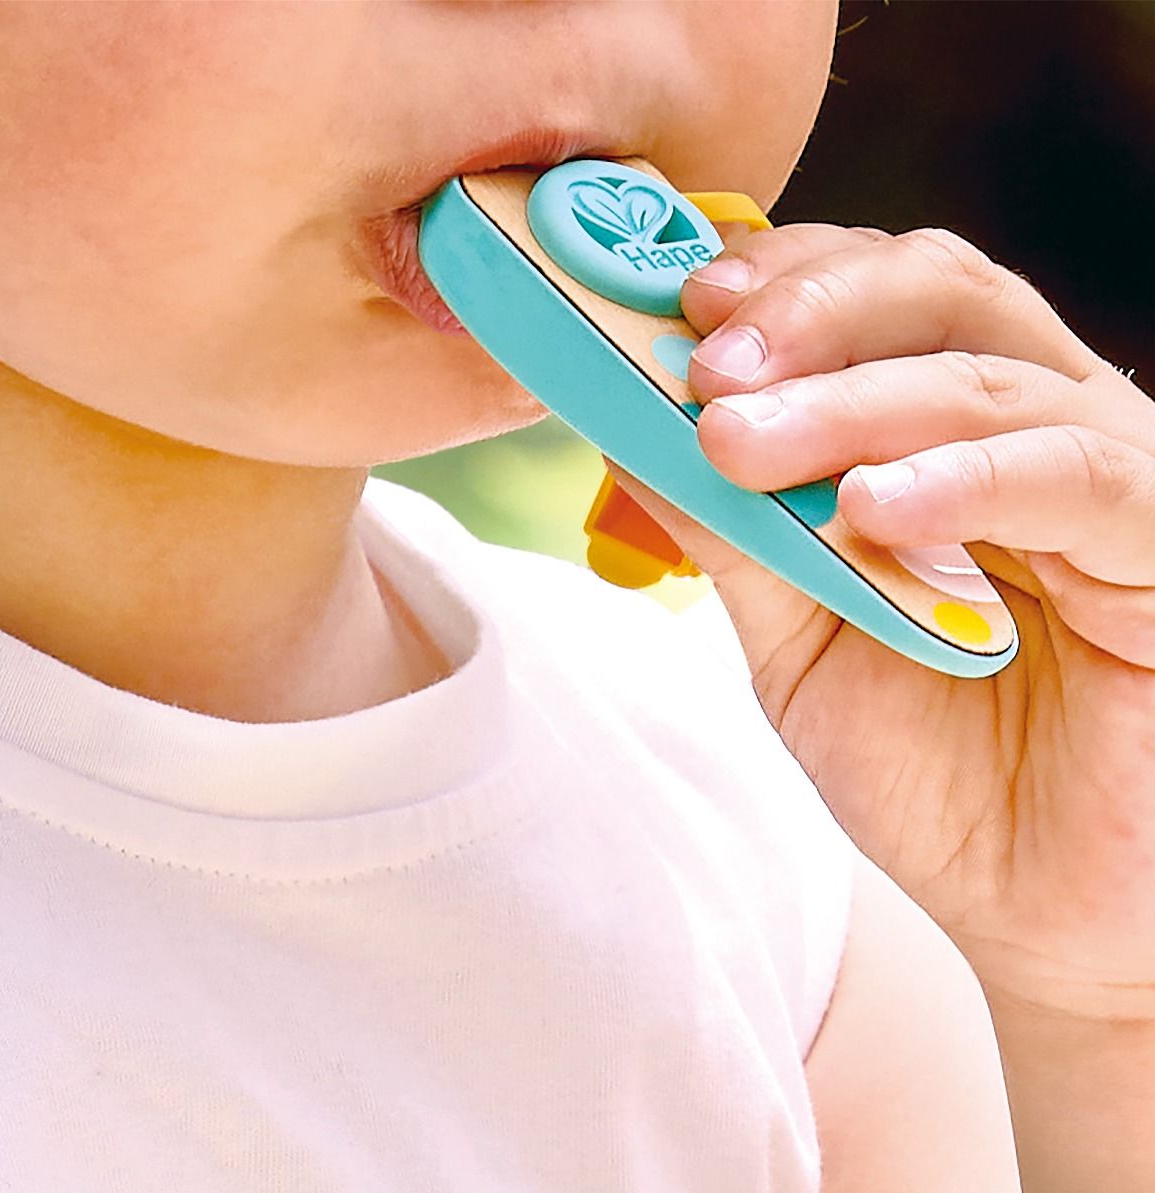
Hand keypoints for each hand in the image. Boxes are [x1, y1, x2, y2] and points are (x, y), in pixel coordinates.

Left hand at [616, 223, 1154, 1021]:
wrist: (1036, 908)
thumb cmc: (930, 770)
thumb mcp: (800, 642)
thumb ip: (734, 536)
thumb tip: (628, 432)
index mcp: (945, 434)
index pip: (874, 299)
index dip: (778, 286)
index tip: (676, 311)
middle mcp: (1034, 431)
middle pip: (939, 290)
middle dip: (807, 314)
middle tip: (704, 368)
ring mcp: (1110, 479)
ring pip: (989, 376)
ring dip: (848, 399)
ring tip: (740, 442)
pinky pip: (1077, 477)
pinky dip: (963, 479)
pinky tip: (871, 507)